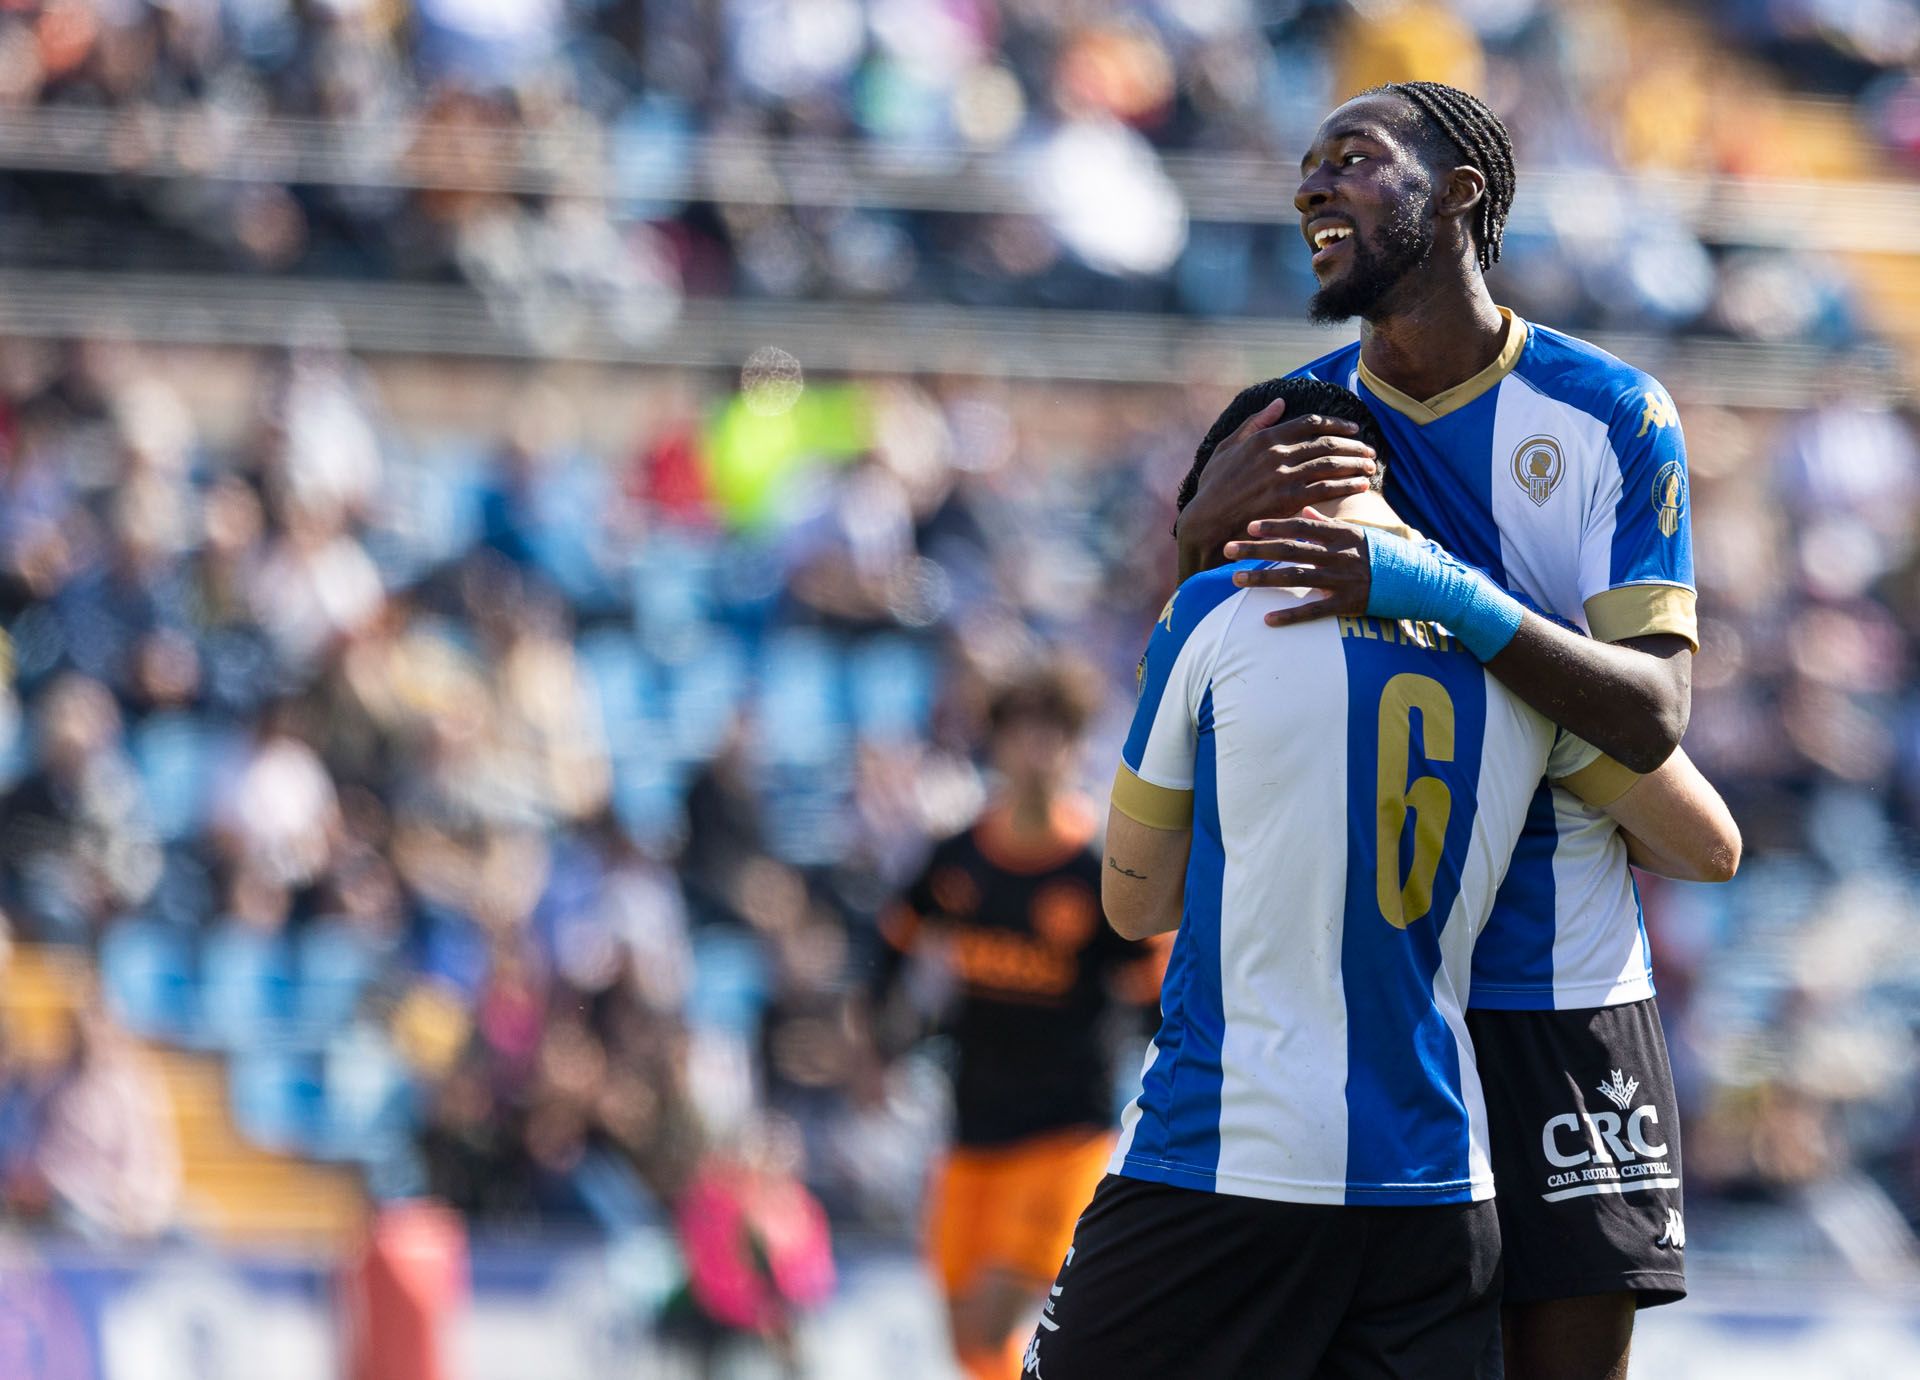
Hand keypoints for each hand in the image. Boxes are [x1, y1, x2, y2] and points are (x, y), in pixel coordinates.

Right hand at [1174, 399, 1376, 577]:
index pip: (1310, 423)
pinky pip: (1327, 488)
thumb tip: (1279, 402)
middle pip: (1326, 442)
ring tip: (1370, 466)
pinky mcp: (1289, 499)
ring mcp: (1284, 476)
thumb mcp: (1227, 448)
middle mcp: (1277, 453)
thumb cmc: (1214, 486)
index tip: (1353, 428)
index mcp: (1265, 438)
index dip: (1337, 424)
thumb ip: (1255, 423)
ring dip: (1354, 463)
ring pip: (1330, 463)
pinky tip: (1361, 485)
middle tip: (1369, 450)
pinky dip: (1348, 485)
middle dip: (1353, 445)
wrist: (1207, 521)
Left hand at [1223, 517, 1371, 625]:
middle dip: (1256, 549)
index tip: (1249, 526)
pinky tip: (1266, 619)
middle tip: (1227, 549)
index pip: (1301, 526)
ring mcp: (1341, 579)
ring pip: (1295, 577)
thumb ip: (1329, 524)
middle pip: (1289, 549)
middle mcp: (1338, 555)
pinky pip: (1313, 611)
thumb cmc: (1385, 554)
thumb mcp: (1360, 533)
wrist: (1420, 580)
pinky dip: (1289, 615)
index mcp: (1341, 534)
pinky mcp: (1347, 604)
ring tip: (1236, 579)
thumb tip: (1305, 510)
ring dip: (1263, 578)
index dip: (1274, 525)